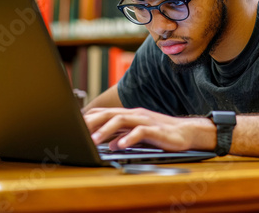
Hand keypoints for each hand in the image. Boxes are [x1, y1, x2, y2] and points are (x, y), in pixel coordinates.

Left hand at [83, 107, 214, 151]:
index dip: (88, 118)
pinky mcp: (155, 129)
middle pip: (109, 114)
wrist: (186, 132)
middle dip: (91, 123)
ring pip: (121, 120)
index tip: (72, 125)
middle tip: (76, 131)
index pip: (104, 113)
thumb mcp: (138, 135)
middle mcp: (135, 114)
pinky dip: (129, 138)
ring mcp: (145, 120)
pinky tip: (120, 146)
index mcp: (129, 114)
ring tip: (93, 141)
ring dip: (105, 130)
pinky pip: (140, 132)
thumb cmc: (161, 134)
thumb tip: (108, 144)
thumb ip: (122, 136)